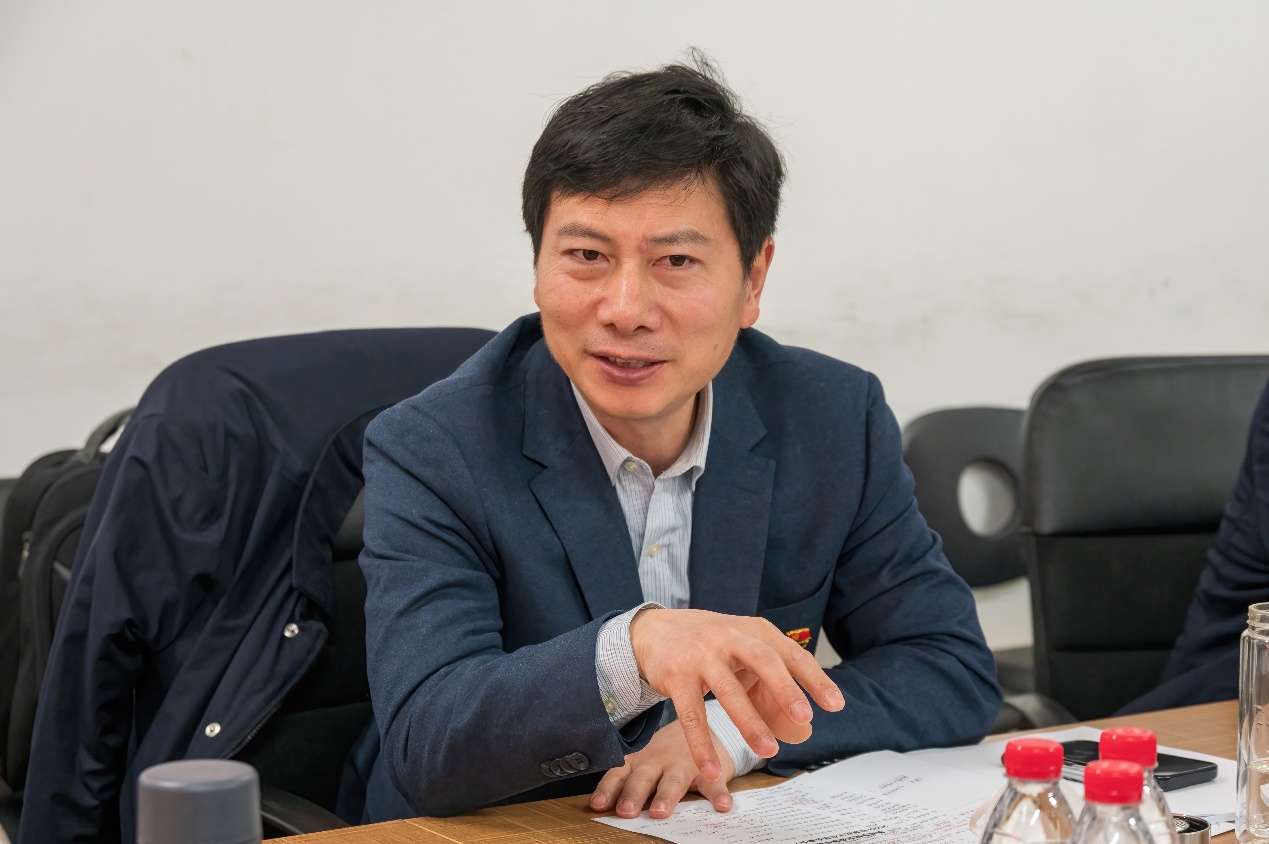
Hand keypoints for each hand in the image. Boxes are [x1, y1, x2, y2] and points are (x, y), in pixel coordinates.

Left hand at [590, 720, 735, 818]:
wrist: (700, 727)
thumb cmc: (663, 754)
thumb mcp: (643, 762)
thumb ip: (626, 781)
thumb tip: (600, 806)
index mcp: (639, 761)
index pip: (618, 775)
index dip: (608, 789)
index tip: (598, 804)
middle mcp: (658, 762)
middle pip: (643, 779)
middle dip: (633, 794)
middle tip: (625, 810)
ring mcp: (683, 764)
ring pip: (673, 782)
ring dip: (666, 796)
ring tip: (660, 812)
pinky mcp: (708, 770)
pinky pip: (713, 783)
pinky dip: (718, 794)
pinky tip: (721, 806)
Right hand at [629, 608, 844, 783]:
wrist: (657, 630)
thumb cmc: (713, 647)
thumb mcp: (745, 658)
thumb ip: (773, 692)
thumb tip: (803, 732)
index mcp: (755, 632)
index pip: (791, 654)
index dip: (814, 678)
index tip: (836, 705)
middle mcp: (731, 637)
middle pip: (763, 660)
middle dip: (784, 688)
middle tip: (804, 717)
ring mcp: (702, 655)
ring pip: (728, 690)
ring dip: (749, 721)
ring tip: (768, 749)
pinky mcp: (677, 676)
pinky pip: (691, 715)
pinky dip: (701, 745)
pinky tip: (711, 770)